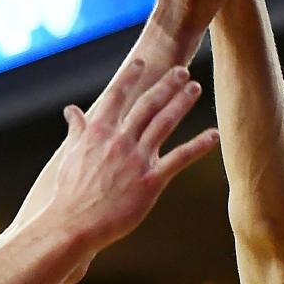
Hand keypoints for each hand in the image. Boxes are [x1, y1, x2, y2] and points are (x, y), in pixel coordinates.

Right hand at [47, 58, 217, 252]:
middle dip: (166, 84)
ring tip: (195, 88)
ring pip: (164, 123)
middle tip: (182, 70)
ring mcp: (136, 159)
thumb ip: (77, 129)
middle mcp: (119, 140)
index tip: (142, 61)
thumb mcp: (70, 155)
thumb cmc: (69, 192)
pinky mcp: (151, 181)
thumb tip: (71, 110)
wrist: (74, 223)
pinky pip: (179, 158)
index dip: (131, 76)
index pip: (117, 95)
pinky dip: (199, 145)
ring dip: (181, 103)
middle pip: (147, 104)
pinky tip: (213, 134)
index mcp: (98, 132)